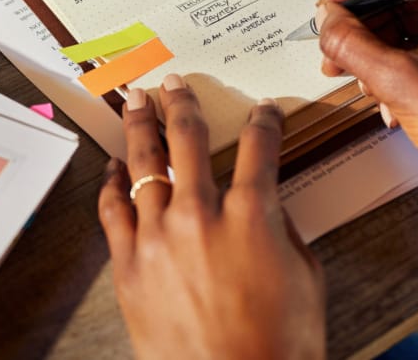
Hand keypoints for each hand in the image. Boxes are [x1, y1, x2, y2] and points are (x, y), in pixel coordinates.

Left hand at [98, 74, 324, 359]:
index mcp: (253, 214)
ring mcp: (159, 237)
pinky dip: (112, 183)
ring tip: (135, 102)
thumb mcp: (305, 278)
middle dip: (182, 103)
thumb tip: (269, 206)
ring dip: (140, 126)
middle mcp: (201, 214)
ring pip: (143, 163)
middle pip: (188, 138)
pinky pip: (113, 210)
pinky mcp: (129, 265)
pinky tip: (113, 167)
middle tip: (175, 84)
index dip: (264, 121)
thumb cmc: (279, 346)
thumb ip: (284, 230)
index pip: (259, 146)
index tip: (263, 111)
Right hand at [316, 0, 417, 274]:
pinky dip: (397, 59)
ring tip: (356, 75)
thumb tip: (327, 20)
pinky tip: (383, 92)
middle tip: (335, 47)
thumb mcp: (395, 82)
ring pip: (408, 18)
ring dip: (375, 46)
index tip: (332, 8)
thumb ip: (350, 43)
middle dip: (360, 22)